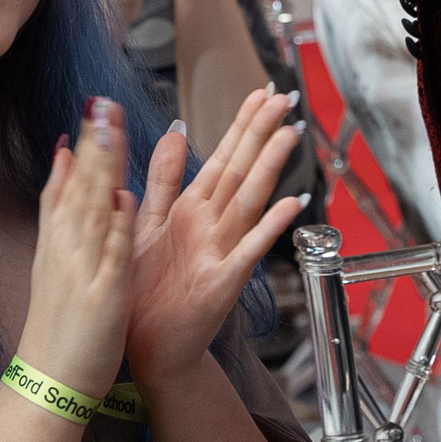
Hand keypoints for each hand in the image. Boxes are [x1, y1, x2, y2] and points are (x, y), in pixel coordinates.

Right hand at [15, 99, 136, 399]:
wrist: (49, 380)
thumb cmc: (59, 325)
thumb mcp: (59, 264)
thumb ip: (64, 214)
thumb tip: (67, 166)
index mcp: (59, 243)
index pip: (67, 185)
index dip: (81, 145)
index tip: (93, 106)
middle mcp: (66, 249)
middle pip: (79, 188)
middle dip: (92, 143)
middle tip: (102, 100)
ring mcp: (82, 270)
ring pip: (93, 211)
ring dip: (103, 171)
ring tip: (113, 132)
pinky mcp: (102, 295)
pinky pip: (111, 257)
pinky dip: (116, 228)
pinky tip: (124, 200)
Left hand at [125, 88, 306, 383]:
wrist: (148, 349)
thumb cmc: (149, 292)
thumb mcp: (149, 224)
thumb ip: (165, 179)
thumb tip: (178, 133)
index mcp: (194, 211)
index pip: (223, 157)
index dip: (242, 124)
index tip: (261, 92)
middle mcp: (214, 227)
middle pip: (241, 170)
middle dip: (261, 133)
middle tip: (284, 98)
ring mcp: (222, 252)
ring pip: (248, 201)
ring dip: (270, 168)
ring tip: (290, 135)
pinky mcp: (223, 282)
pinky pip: (248, 251)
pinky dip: (270, 228)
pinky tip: (292, 205)